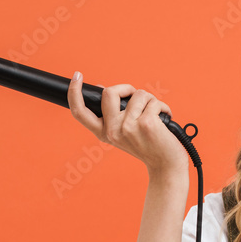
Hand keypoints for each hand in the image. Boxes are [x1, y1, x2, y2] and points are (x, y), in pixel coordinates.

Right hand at [67, 72, 187, 176]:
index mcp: (103, 133)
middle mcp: (112, 131)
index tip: (77, 76)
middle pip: (109, 92)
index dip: (74, 92)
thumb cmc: (148, 146)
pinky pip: (154, 101)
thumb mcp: (124, 132)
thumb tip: (101, 88)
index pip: (80, 112)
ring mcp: (128, 127)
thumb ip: (112, 114)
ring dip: (150, 100)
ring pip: (138, 94)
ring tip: (156, 114)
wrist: (166, 165)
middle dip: (127, 88)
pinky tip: (165, 118)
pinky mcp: (146, 124)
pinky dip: (163, 107)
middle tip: (138, 97)